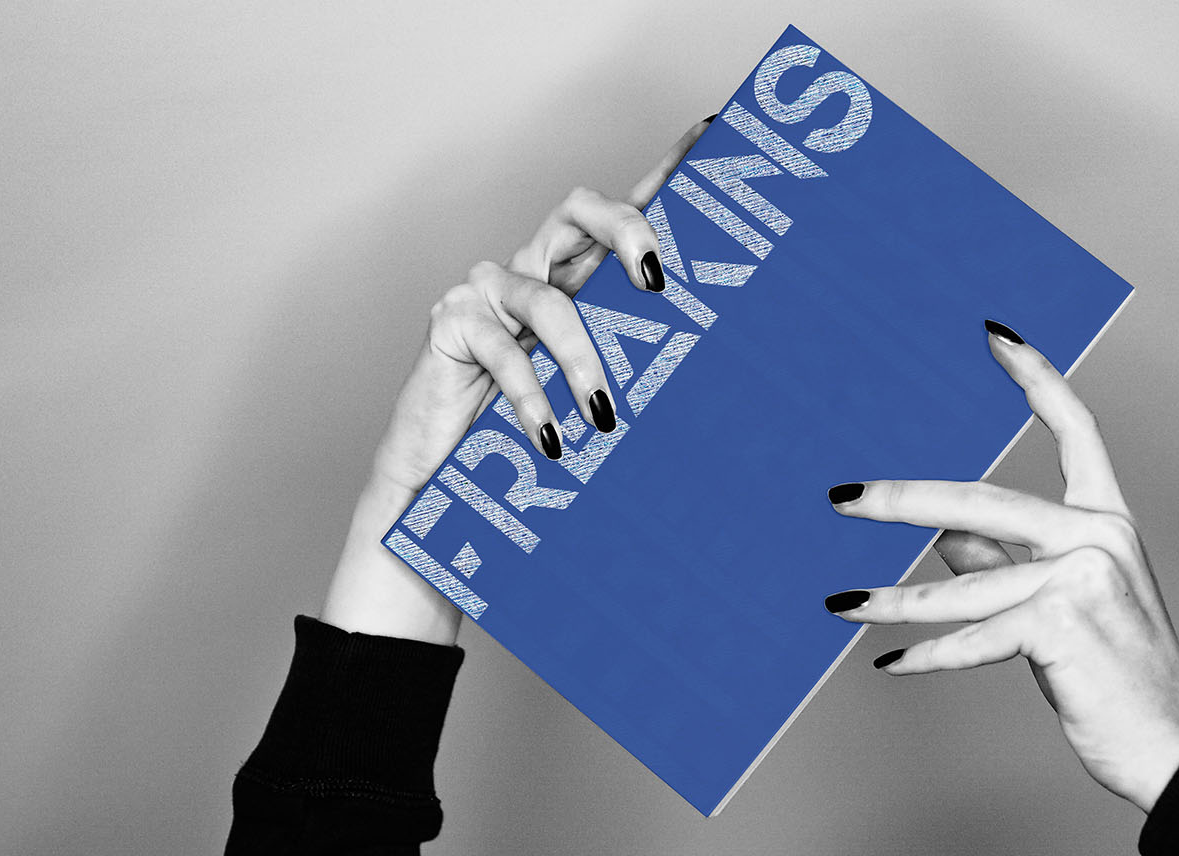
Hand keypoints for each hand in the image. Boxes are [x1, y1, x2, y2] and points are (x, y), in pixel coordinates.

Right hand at [318, 118, 712, 644]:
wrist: (445, 486)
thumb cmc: (534, 435)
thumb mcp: (599, 396)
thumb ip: (641, 372)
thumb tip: (733, 390)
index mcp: (580, 276)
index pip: (627, 213)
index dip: (667, 169)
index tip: (713, 134)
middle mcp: (536, 268)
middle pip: (579, 211)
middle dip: (626, 230)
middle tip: (658, 283)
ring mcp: (489, 292)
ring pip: (548, 299)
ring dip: (583, 361)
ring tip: (606, 417)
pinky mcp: (451, 325)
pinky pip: (502, 350)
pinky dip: (532, 397)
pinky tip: (552, 438)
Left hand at [822, 320, 1178, 812]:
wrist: (1173, 746)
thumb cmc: (1114, 674)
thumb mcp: (1063, 605)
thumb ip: (1004, 561)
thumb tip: (941, 537)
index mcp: (1106, 519)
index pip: (1075, 428)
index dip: (1036, 376)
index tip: (995, 335)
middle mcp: (1099, 536)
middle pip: (982, 500)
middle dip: (902, 500)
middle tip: (841, 497)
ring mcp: (1084, 578)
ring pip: (964, 584)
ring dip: (894, 600)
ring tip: (841, 603)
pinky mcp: (1064, 624)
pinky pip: (975, 637)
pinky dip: (929, 657)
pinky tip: (890, 664)